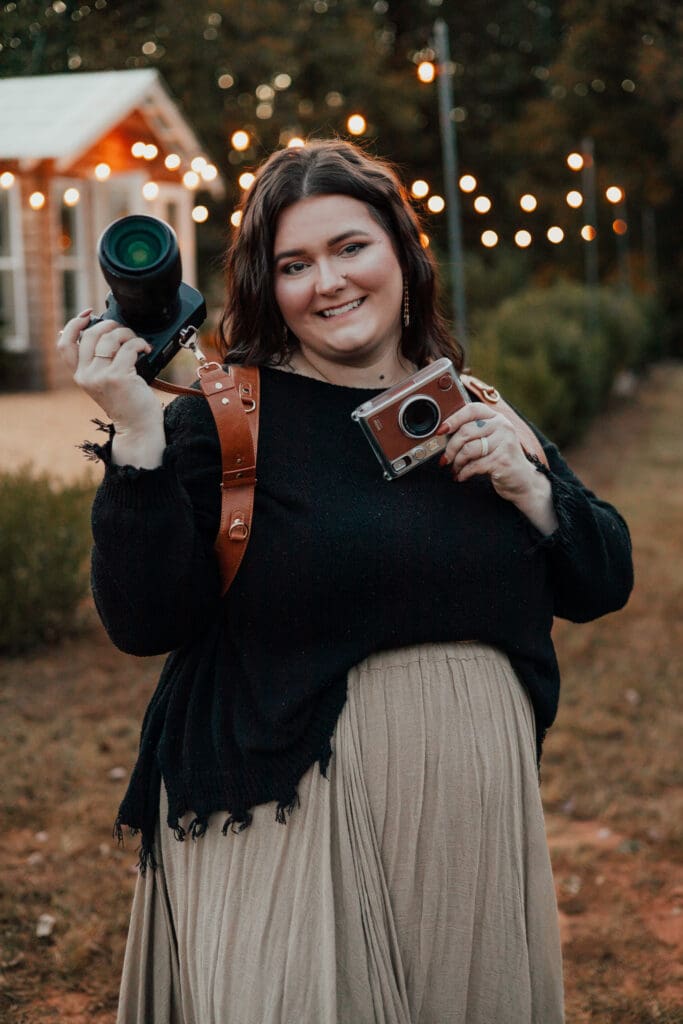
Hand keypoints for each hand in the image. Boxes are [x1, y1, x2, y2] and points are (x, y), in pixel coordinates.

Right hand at [57, 310, 162, 436]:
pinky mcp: (118, 377)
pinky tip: (146, 348)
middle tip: (124, 330)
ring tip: (137, 342)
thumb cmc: (126, 403)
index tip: (88, 314)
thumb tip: (97, 331)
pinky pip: (128, 348)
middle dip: (109, 325)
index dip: (73, 325)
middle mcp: (86, 376)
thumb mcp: (105, 382)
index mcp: (80, 376)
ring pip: (110, 338)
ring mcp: (101, 376)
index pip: (64, 344)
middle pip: (89, 335)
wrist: (137, 427)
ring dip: (127, 334)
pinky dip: (139, 343)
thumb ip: (97, 362)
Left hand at [437, 402, 557, 533]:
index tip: (441, 431)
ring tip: (455, 469)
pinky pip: (474, 465)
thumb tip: (444, 435)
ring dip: (457, 463)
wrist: (522, 480)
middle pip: (466, 431)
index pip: (472, 409)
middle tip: (445, 459)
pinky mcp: (503, 460)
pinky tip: (462, 476)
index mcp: (496, 418)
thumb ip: (472, 433)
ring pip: (468, 449)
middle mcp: (502, 426)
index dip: (453, 418)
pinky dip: (464, 473)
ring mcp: (504, 443)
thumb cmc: (500, 459)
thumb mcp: (489, 440)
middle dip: (451, 448)